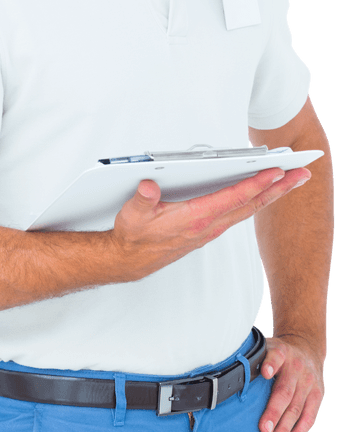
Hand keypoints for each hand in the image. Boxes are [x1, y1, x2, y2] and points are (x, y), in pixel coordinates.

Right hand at [110, 166, 311, 281]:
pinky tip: (262, 194)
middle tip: (302, 175)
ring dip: (272, 194)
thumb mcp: (133, 215)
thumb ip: (143, 200)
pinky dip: (256, 201)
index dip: (257, 184)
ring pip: (248, 209)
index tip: (277, 171)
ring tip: (290, 181)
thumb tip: (149, 186)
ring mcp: (210, 229)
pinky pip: (239, 214)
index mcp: (195, 218)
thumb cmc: (133, 236)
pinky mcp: (208, 231)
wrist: (129, 260)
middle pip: (252, 204)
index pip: (234, 198)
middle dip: (279, 189)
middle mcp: (208, 225)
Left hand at [259, 335, 324, 431]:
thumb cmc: (277, 356)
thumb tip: (226, 379)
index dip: (270, 364)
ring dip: (285, 428)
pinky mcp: (317, 395)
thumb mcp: (265, 349)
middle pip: (285, 392)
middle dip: (274, 412)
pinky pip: (310, 417)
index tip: (264, 373)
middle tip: (263, 430)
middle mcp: (296, 367)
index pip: (276, 357)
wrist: (307, 349)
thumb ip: (251, 361)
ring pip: (297, 408)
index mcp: (281, 352)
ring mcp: (309, 382)